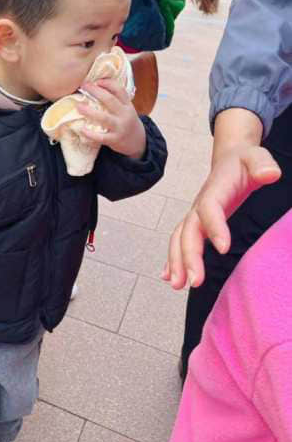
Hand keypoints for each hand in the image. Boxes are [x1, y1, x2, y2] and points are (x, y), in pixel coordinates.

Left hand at [77, 79, 145, 158]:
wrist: (137, 142)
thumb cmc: (126, 122)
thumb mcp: (126, 109)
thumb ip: (116, 101)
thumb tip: (95, 87)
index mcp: (127, 105)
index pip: (120, 90)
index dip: (108, 83)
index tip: (96, 80)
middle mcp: (125, 115)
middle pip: (110, 100)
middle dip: (96, 91)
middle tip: (83, 86)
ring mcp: (120, 127)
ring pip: (104, 118)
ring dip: (89, 111)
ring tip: (78, 106)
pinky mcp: (115, 140)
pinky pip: (101, 137)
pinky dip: (90, 134)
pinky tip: (82, 129)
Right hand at [163, 144, 280, 289]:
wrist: (231, 160)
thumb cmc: (244, 161)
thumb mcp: (256, 156)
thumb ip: (262, 163)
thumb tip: (269, 174)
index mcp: (215, 190)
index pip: (210, 208)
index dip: (214, 227)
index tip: (224, 248)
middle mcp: (200, 204)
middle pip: (189, 230)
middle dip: (188, 256)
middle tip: (195, 281)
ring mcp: (196, 215)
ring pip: (180, 238)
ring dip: (176, 261)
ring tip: (178, 284)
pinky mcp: (196, 223)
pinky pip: (180, 241)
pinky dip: (173, 259)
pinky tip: (170, 277)